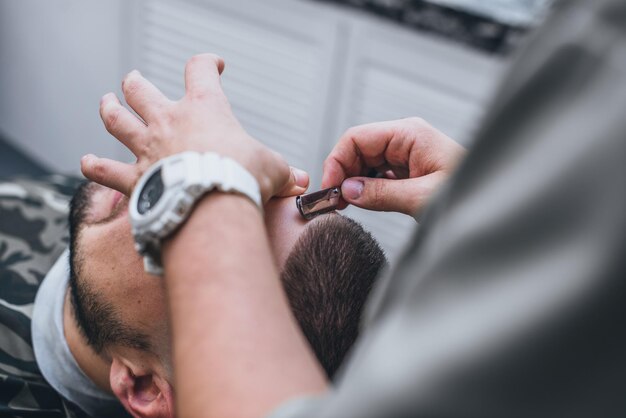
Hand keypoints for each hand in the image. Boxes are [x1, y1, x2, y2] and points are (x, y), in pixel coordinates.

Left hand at [83, 53, 308, 200]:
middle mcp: (168, 121)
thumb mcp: (273, 168)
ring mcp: (147, 148)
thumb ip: (284, 172)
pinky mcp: (135, 179)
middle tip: (134, 81)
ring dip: (110, 109)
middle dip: (136, 83)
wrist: (213, 203)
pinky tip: (87, 162)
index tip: (214, 65)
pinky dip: (94, 166)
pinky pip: (104, 170)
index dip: (206, 62)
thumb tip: (302, 182)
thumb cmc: (243, 177)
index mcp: (203, 108)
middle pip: (141, 89)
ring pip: (116, 119)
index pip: (199, 69)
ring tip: (106, 102)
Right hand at [322, 117, 464, 216]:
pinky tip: (365, 202)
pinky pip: (378, 173)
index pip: (357, 138)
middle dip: (343, 173)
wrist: (497, 202)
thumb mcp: (422, 198)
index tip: (329, 189)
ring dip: (354, 182)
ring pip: (366, 162)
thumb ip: (381, 194)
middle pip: (358, 149)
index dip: (337, 162)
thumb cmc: (469, 194)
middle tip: (334, 203)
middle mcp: (405, 138)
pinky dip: (367, 187)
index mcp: (409, 134)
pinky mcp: (409, 168)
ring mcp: (407, 153)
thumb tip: (347, 191)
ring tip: (347, 205)